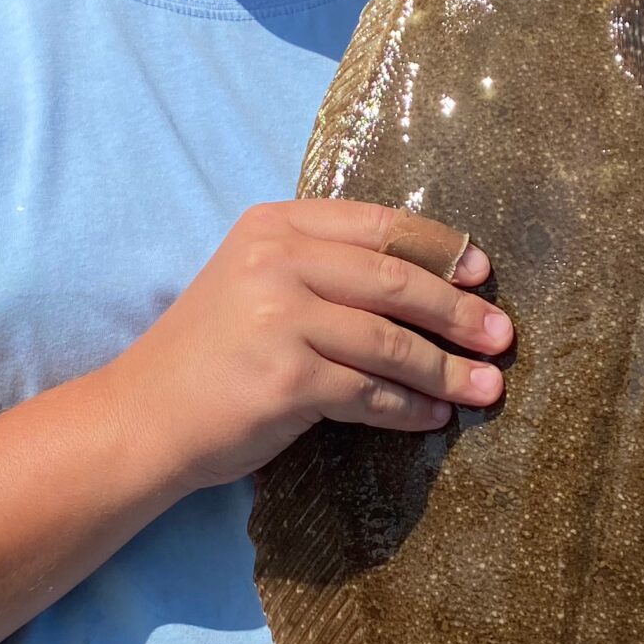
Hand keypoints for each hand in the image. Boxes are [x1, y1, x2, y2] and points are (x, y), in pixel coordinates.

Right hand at [117, 198, 513, 492]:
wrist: (142, 418)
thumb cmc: (208, 356)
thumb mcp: (255, 285)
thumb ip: (321, 271)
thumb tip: (426, 286)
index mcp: (274, 226)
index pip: (378, 225)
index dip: (439, 248)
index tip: (482, 272)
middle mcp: (276, 262)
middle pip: (395, 280)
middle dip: (458, 311)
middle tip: (502, 336)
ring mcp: (279, 319)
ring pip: (390, 342)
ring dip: (446, 370)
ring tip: (485, 388)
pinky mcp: (286, 379)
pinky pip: (370, 393)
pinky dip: (409, 408)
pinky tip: (434, 418)